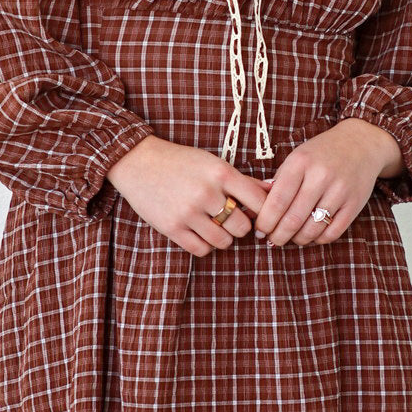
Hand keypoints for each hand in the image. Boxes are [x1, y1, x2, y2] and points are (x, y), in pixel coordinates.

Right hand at [106, 136, 268, 257]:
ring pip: (224, 241)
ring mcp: (188, 212)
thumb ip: (243, 181)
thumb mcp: (214, 163)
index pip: (259, 202)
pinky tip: (201, 233)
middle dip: (241, 227)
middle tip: (233, 220)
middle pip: (243, 227)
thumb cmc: (182, 162)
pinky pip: (201, 250)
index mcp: (221, 172)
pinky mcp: (172, 227)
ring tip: (215, 227)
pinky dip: (206, 246)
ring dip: (224, 238)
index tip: (258, 215)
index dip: (264, 212)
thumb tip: (274, 190)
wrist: (138, 162)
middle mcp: (206, 192)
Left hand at [253, 119, 403, 247]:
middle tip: (273, 240)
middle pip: (293, 219)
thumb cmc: (321, 154)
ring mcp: (340, 191)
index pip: (277, 201)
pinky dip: (318, 239)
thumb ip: (278, 183)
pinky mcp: (354, 204)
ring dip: (298, 240)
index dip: (265, 221)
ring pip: (312, 230)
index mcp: (300, 163)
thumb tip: (257, 213)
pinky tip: (312, 234)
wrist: (360, 144)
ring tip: (292, 237)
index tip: (260, 231)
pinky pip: (332, 233)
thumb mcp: (296, 158)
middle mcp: (321, 176)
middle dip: (278, 236)